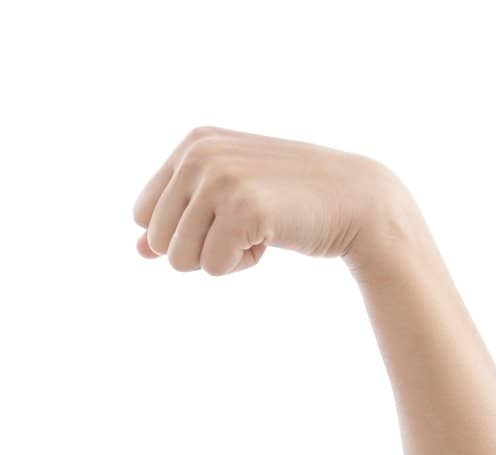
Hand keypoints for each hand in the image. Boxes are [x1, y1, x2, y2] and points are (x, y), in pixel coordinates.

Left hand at [132, 126, 406, 274]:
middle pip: (157, 241)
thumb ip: (180, 218)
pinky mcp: (241, 208)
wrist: (357, 200)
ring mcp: (220, 178)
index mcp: (193, 143)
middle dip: (200, 248)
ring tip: (260, 227)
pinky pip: (211, 269)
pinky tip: (272, 236)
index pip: (142, 216)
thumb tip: (138, 250)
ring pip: (179, 260)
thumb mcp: (229, 198)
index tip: (228, 212)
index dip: (183, 232)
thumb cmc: (291, 200)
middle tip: (247, 223)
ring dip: (221, 258)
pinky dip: (242, 265)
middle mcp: (199, 154)